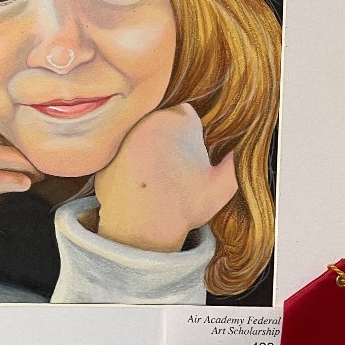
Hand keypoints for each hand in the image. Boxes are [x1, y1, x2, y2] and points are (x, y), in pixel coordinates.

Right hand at [0, 102, 39, 215]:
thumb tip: (9, 125)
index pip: (0, 116)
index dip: (16, 127)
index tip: (27, 133)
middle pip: (13, 136)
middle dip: (25, 146)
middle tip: (35, 153)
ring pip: (17, 158)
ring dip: (28, 166)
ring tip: (35, 171)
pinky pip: (13, 180)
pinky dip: (20, 182)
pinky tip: (23, 182)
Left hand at [94, 103, 237, 251]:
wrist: (143, 228)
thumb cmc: (184, 206)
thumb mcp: (222, 185)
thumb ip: (236, 162)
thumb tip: (240, 148)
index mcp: (178, 119)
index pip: (185, 116)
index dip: (189, 138)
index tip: (187, 159)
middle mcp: (147, 119)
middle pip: (160, 123)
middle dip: (165, 141)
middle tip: (170, 171)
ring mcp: (121, 133)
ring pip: (138, 136)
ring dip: (145, 151)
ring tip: (153, 179)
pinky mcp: (104, 150)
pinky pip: (118, 152)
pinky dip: (124, 164)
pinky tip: (134, 183)